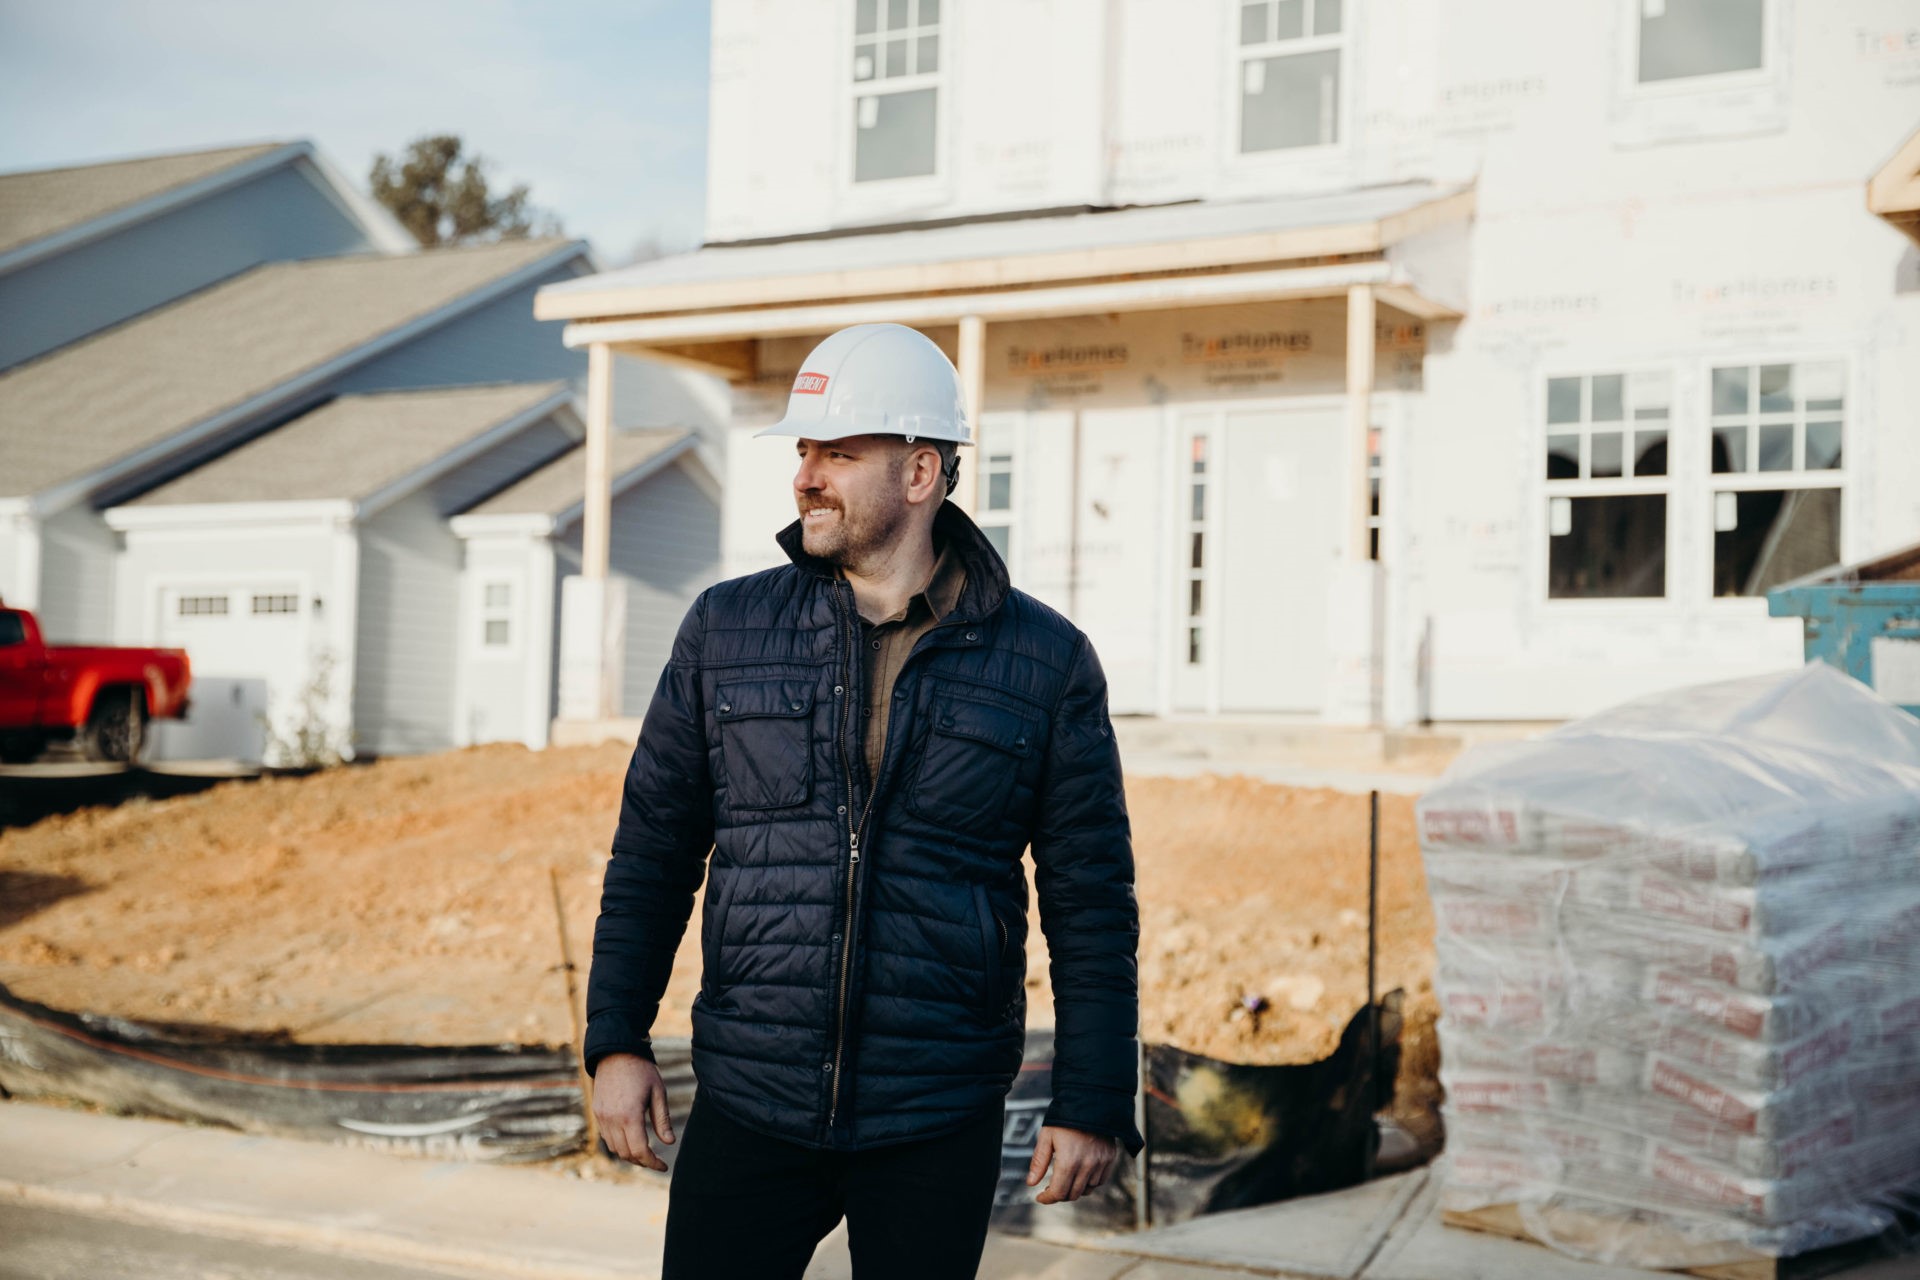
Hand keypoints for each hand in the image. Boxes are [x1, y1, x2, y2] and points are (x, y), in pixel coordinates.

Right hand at [591, 1053, 675, 1170]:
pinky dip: (618, 1145)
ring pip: (614, 1148)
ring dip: (629, 1155)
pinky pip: (606, 1137)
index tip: (663, 1166)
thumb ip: (662, 1120)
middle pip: (626, 1154)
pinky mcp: (597, 1113)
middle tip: (656, 1161)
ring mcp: (602, 1117)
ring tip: (645, 1153)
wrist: (616, 1052)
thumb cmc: (641, 1071)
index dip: (652, 1163)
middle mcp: (612, 1120)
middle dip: (642, 1161)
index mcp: (629, 1116)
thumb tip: (669, 1143)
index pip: (640, 1151)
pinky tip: (630, 1140)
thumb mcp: (658, 1092)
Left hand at [1027, 1125, 1121, 1203]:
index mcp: (1068, 1161)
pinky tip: (1081, 1173)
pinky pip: (1100, 1181)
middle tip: (1051, 1188)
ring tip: (1066, 1179)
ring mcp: (1100, 1163)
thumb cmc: (1064, 1119)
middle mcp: (1087, 1165)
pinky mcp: (1110, 1158)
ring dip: (1075, 1189)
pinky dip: (1090, 1182)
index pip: (1058, 1193)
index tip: (1040, 1197)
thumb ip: (1039, 1162)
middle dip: (1059, 1194)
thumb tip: (1031, 1184)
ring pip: (1087, 1190)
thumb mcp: (1046, 1137)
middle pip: (1072, 1194)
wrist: (1089, 1101)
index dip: (1047, 1198)